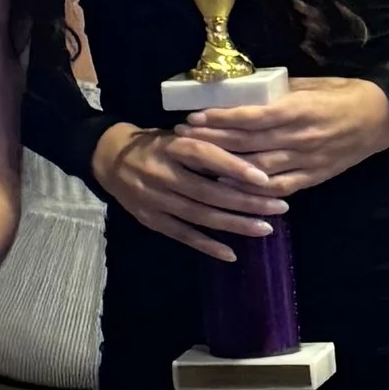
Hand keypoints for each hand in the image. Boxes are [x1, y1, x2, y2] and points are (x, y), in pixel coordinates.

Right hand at [93, 119, 283, 260]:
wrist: (108, 158)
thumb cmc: (155, 144)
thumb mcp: (177, 135)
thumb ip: (206, 145)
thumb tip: (248, 156)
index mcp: (171, 147)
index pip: (205, 156)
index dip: (234, 167)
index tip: (264, 178)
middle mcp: (162, 174)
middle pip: (209, 191)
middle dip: (247, 201)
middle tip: (279, 207)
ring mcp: (155, 200)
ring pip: (200, 216)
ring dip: (235, 225)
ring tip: (265, 228)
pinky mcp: (151, 219)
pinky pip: (183, 235)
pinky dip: (207, 246)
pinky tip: (232, 254)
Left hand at [178, 78, 388, 199]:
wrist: (381, 117)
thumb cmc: (343, 94)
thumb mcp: (310, 85)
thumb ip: (278, 94)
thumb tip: (244, 93)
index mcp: (298, 110)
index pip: (251, 117)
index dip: (220, 119)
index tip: (193, 117)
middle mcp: (299, 137)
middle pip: (247, 143)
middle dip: (211, 141)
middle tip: (182, 138)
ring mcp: (306, 160)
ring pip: (258, 168)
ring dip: (225, 167)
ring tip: (197, 162)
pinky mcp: (313, 177)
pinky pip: (278, 187)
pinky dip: (252, 189)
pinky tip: (229, 187)